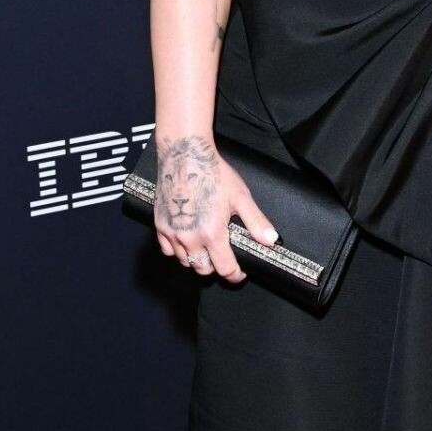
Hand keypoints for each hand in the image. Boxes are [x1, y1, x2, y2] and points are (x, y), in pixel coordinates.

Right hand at [152, 132, 277, 282]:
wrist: (185, 155)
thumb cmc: (213, 173)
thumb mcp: (241, 197)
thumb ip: (256, 222)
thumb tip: (271, 240)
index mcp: (212, 234)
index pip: (224, 269)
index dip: (235, 275)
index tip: (239, 272)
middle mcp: (190, 238)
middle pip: (203, 269)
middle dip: (216, 267)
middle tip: (224, 258)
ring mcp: (173, 232)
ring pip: (185, 261)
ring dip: (197, 260)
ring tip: (207, 249)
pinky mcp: (160, 225)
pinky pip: (167, 250)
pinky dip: (178, 251)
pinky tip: (187, 241)